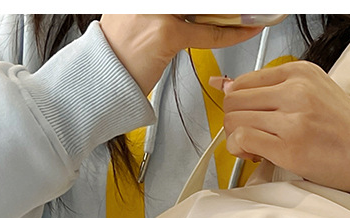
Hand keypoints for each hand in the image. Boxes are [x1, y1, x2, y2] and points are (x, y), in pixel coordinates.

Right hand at [99, 15, 261, 94]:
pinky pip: (208, 32)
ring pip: (206, 8)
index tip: (222, 7)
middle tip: (239, 10)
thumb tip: (191, 12)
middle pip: (199, 2)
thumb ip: (162, 10)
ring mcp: (156, 10)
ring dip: (230, 12)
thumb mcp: (133, 17)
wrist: (101, 78)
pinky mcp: (166, 33)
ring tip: (247, 13)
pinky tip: (246, 31)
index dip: (211, 4)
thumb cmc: (117, 54)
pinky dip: (231, 34)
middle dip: (220, 7)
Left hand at [222, 60, 349, 194]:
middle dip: (234, 123)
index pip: (244, 80)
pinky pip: (243, 140)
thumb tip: (225, 86)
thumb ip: (276, 91)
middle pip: (234, 100)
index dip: (238, 103)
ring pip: (234, 120)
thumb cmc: (349, 134)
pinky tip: (256, 157)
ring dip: (236, 139)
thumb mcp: (315, 96)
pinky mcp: (290, 147)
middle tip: (250, 139)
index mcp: (301, 73)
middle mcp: (296, 90)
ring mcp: (293, 118)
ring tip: (255, 150)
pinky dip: (240, 151)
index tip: (248, 119)